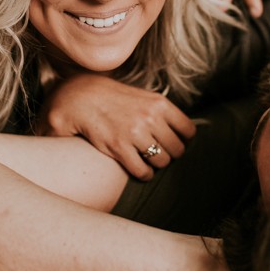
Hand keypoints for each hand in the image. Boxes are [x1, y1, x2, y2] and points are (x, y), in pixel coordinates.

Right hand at [37, 73, 195, 180]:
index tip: (176, 142)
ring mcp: (135, 133)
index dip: (184, 140)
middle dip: (170, 154)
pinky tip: (139, 168)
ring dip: (156, 164)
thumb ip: (163, 112)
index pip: (188, 130)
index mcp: (159, 104)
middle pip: (177, 149)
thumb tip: (186, 131)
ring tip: (148, 159)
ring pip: (162, 161)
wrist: (81, 98)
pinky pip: (143, 171)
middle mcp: (150, 117)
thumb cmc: (114, 99)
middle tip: (160, 152)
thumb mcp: (143, 97)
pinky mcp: (119, 148)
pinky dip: (144, 174)